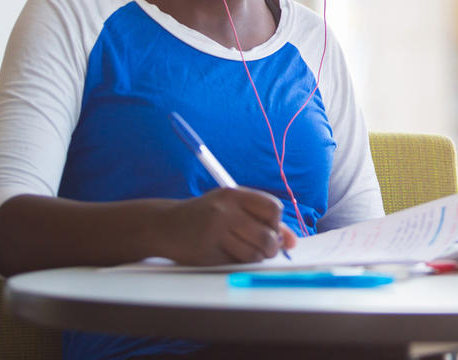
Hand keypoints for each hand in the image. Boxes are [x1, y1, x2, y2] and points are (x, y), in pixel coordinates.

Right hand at [159, 187, 297, 265]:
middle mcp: (224, 211)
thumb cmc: (206, 215)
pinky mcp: (206, 253)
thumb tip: (292, 241)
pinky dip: (238, 263)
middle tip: (265, 249)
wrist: (164, 225)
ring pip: (253, 254)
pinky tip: (227, 254)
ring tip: (244, 251)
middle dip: (271, 247)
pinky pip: (236, 264)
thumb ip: (264, 220)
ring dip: (256, 258)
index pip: (273, 208)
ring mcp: (214, 232)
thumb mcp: (233, 208)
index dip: (277, 223)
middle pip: (266, 235)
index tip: (270, 229)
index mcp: (233, 194)